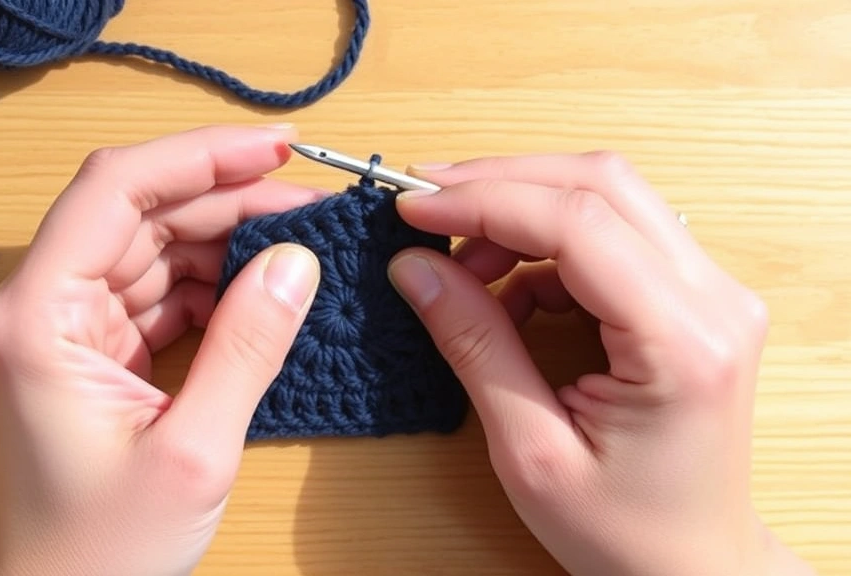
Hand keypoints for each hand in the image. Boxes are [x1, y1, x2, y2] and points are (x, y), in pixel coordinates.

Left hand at [0, 125, 322, 575]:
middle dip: (229, 196)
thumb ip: (246, 347)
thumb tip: (297, 263)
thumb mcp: (192, 450)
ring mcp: (73, 322)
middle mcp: (47, 303)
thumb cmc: (100, 547)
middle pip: (143, 208)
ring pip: (158, 242)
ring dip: (229, 235)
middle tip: (310, 201)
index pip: (116, 189)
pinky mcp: (101, 344)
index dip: (197, 155)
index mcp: (41, 316)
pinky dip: (217, 280)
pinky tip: (266, 283)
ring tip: (301, 239)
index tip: (272, 148)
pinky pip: (165, 286)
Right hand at [386, 153, 815, 575]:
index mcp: (683, 343)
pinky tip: (505, 289)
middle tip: (424, 206)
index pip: (579, 223)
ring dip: (521, 210)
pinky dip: (544, 246)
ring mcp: (712, 292)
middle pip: (600, 184)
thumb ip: (475, 346)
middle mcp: (716, 300)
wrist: (692, 566)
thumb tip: (414, 266)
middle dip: (499, 184)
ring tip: (461, 264)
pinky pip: (611, 234)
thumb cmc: (624, 532)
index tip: (412, 205)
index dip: (484, 200)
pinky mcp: (694, 296)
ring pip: (606, 197)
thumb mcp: (530, 451)